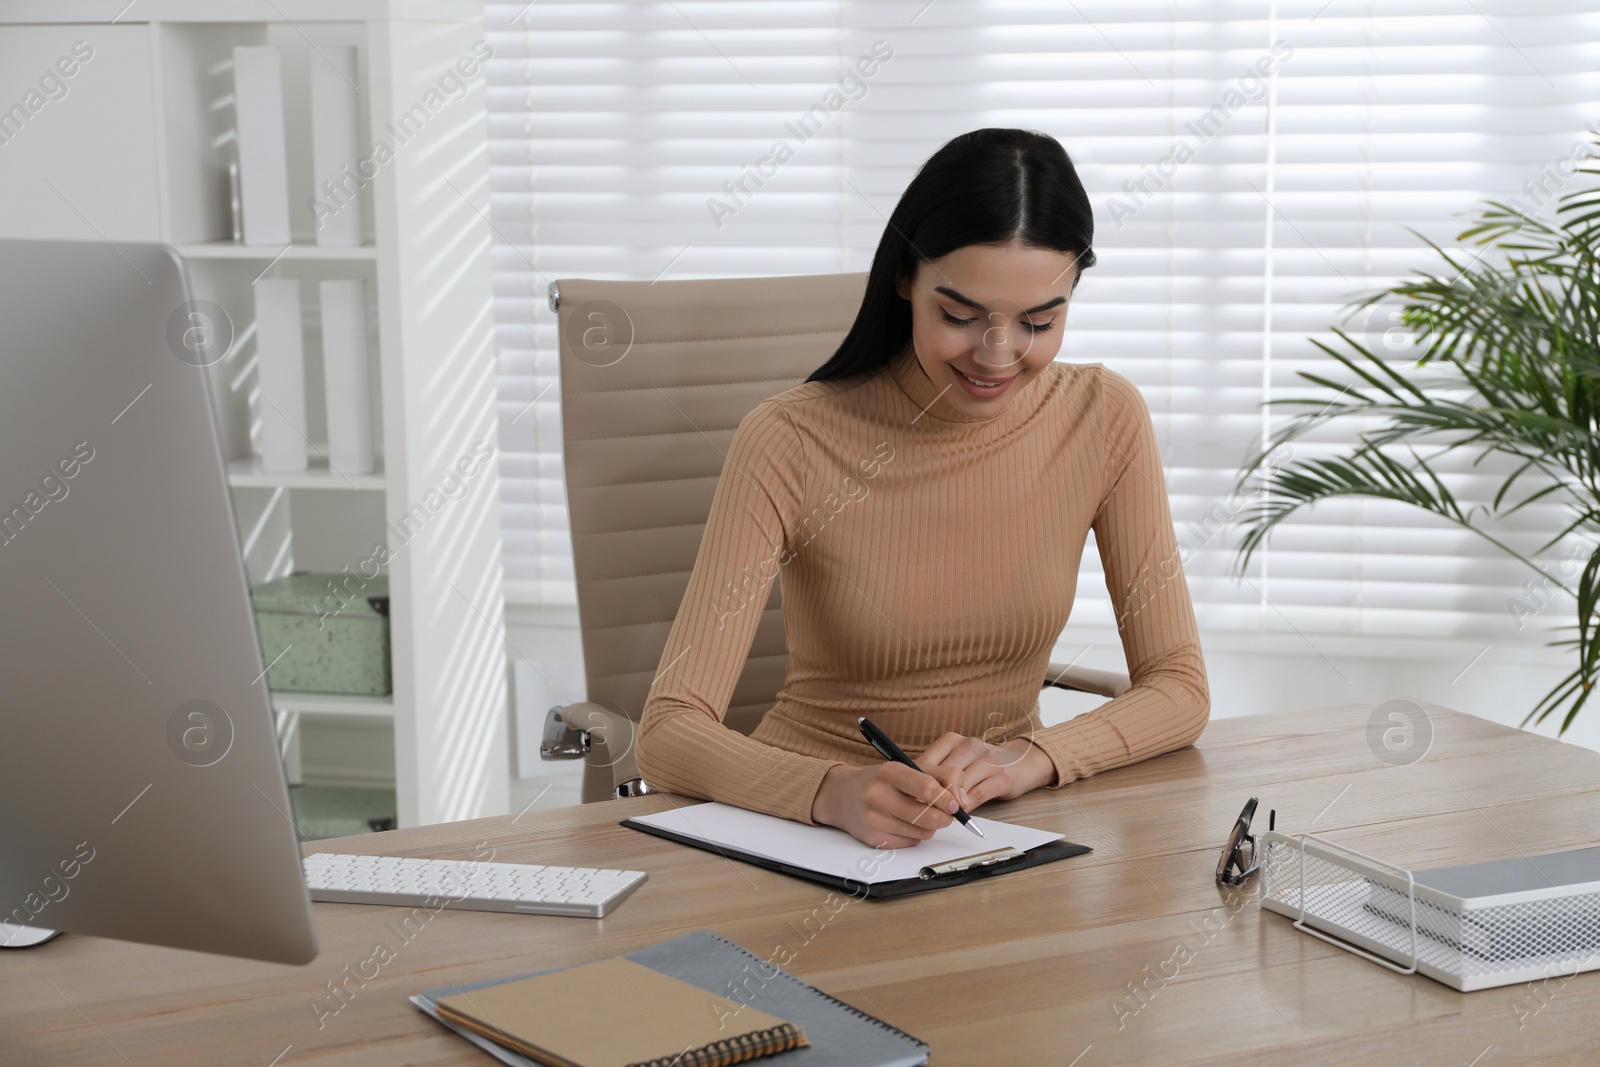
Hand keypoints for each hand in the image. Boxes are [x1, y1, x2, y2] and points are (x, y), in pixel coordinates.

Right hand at [810, 762, 959, 848]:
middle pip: (928, 817)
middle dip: (945, 818)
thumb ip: (941, 776)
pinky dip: (916, 836)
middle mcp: (877, 795)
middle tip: (948, 813)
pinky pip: (911, 843)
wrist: (842, 796)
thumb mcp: (908, 768)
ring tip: (921, 814)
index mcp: (889, 772)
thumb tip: (962, 800)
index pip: (926, 788)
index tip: (957, 804)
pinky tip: (905, 823)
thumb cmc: (881, 781)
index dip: (948, 799)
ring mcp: (873, 820)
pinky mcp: (873, 839)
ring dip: (930, 827)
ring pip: (923, 833)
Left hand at [916, 733, 1055, 809]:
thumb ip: (937, 772)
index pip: (925, 762)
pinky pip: (977, 795)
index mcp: (952, 740)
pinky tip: (960, 814)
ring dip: (948, 804)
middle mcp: (969, 745)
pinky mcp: (1002, 776)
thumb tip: (911, 793)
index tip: (909, 800)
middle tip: (923, 812)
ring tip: (941, 815)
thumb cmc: (982, 765)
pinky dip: (966, 808)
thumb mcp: (957, 762)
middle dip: (931, 796)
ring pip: (958, 785)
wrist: (1022, 761)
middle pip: (941, 774)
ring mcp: (987, 759)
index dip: (916, 784)